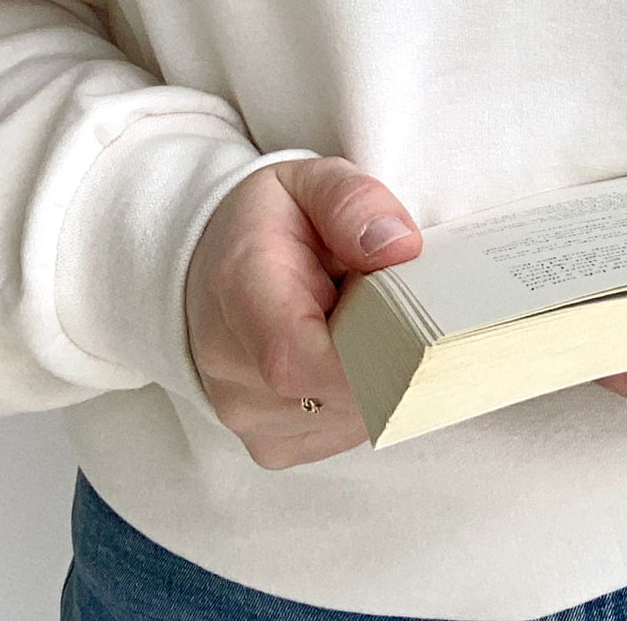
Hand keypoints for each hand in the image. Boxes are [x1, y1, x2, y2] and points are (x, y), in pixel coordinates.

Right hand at [183, 156, 421, 468]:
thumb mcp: (311, 181)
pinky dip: (364, 396)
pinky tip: (350, 355)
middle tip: (392, 303)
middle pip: (338, 392)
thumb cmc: (271, 222)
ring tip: (362, 323)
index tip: (411, 321)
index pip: (294, 354)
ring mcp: (247, 417)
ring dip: (379, 375)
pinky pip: (345, 432)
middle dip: (390, 352)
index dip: (368, 350)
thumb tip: (400, 248)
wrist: (214, 265)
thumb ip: (353, 203)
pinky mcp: (273, 446)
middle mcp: (229, 367)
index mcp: (237, 288)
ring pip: (352, 417)